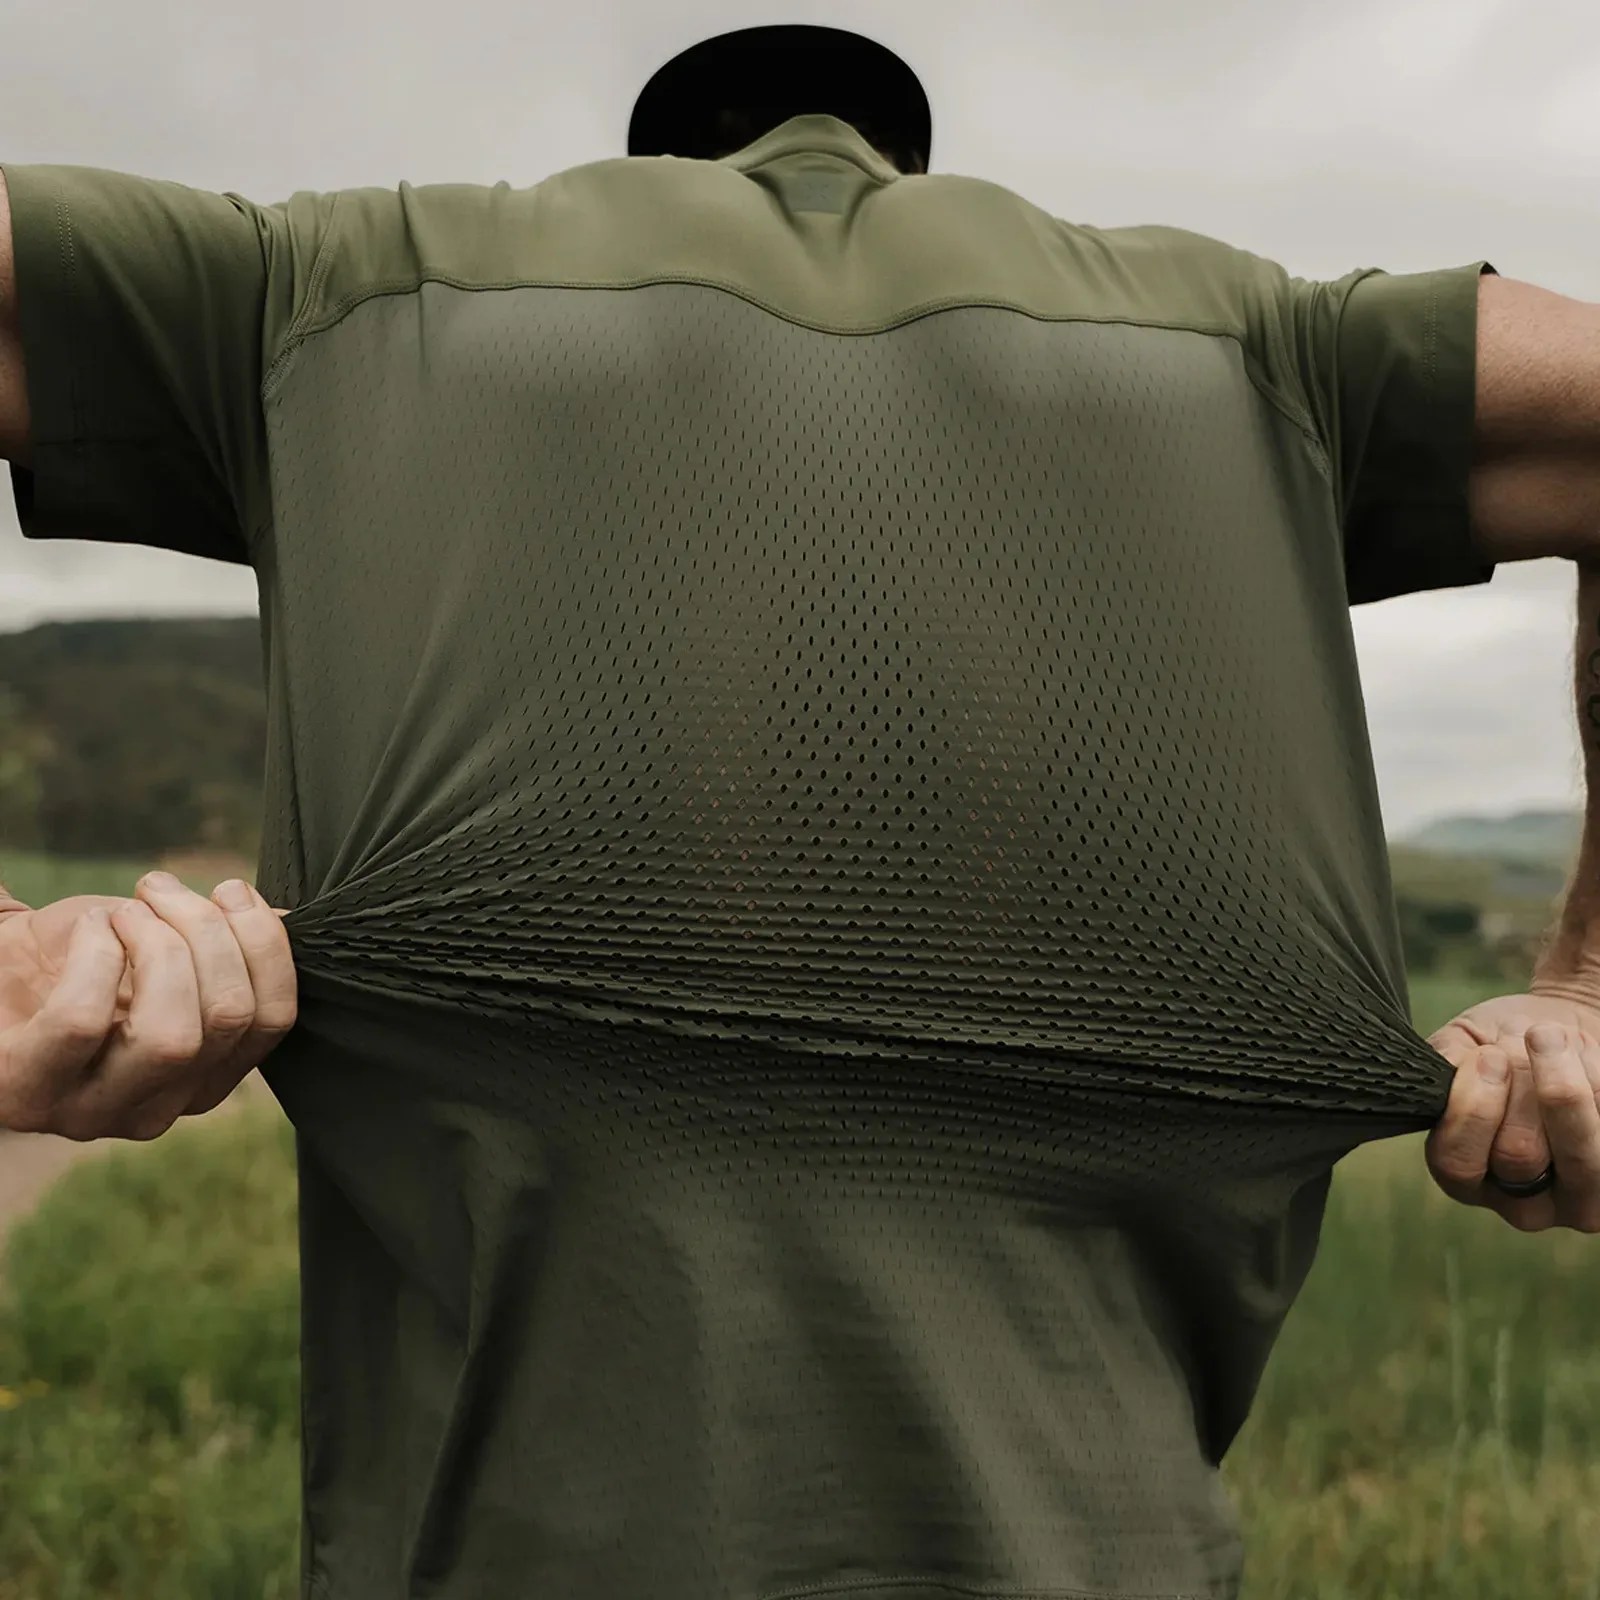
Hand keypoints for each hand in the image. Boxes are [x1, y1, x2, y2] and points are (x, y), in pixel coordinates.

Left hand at [0, 876, 295, 1141]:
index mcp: (206, 1079)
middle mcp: (158, 1111)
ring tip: (126, 911)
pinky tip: (91, 929)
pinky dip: (97, 952)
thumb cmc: (80, 962)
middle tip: (162, 889)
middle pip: (228, 1018)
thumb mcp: (164, 952)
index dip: (266, 944)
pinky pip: (85, 1021)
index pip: (273, 1020)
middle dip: (206, 930)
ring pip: (170, 1035)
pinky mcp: (28, 1094)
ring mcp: (93, 1114)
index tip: (231, 890)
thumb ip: (229, 947)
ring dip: (155, 942)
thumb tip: (288, 919)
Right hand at [1425, 988, 1599, 1232]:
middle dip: (1520, 1090)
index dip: (1472, 1109)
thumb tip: (1457, 1073)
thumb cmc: (1502, 1046)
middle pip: (1518, 1155)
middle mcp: (1524, 1203)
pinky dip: (1597, 1085)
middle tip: (1520, 1045)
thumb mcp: (1460, 1046)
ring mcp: (1582, 1198)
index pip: (1458, 1164)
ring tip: (1552, 1039)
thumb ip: (1447, 1064)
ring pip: (1581, 1156)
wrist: (1556, 1037)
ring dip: (1565, 1087)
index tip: (1487, 1056)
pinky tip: (1583, 1062)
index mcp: (1469, 1177)